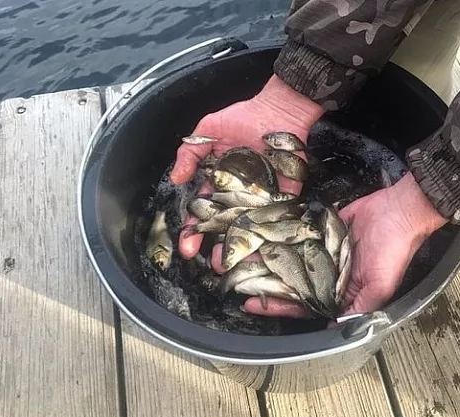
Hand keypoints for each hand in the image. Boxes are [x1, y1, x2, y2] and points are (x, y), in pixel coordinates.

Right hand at [170, 75, 324, 259]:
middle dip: (217, 245)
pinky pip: (278, 217)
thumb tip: (175, 179)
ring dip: (243, 246)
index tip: (187, 246)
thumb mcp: (207, 132)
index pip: (204, 211)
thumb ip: (189, 155)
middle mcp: (240, 193)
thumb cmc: (244, 117)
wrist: (278, 109)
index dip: (194, 230)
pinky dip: (272, 233)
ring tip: (234, 263)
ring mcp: (262, 196)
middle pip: (227, 225)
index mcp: (220, 182)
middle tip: (212, 262)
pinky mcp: (284, 194)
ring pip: (250, 227)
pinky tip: (262, 250)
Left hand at [241, 173, 447, 318]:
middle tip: (236, 281)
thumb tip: (334, 331)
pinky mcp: (322, 228)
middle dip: (264, 283)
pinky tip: (260, 236)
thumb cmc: (394, 250)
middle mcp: (328, 272)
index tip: (252, 305)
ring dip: (267, 259)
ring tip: (241, 258)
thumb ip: (358, 309)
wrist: (401, 211)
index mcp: (340, 290)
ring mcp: (323, 249)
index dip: (279, 306)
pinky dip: (280, 236)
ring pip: (289, 258)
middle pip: (290, 281)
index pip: (303, 303)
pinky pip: (297, 234)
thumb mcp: (380, 287)